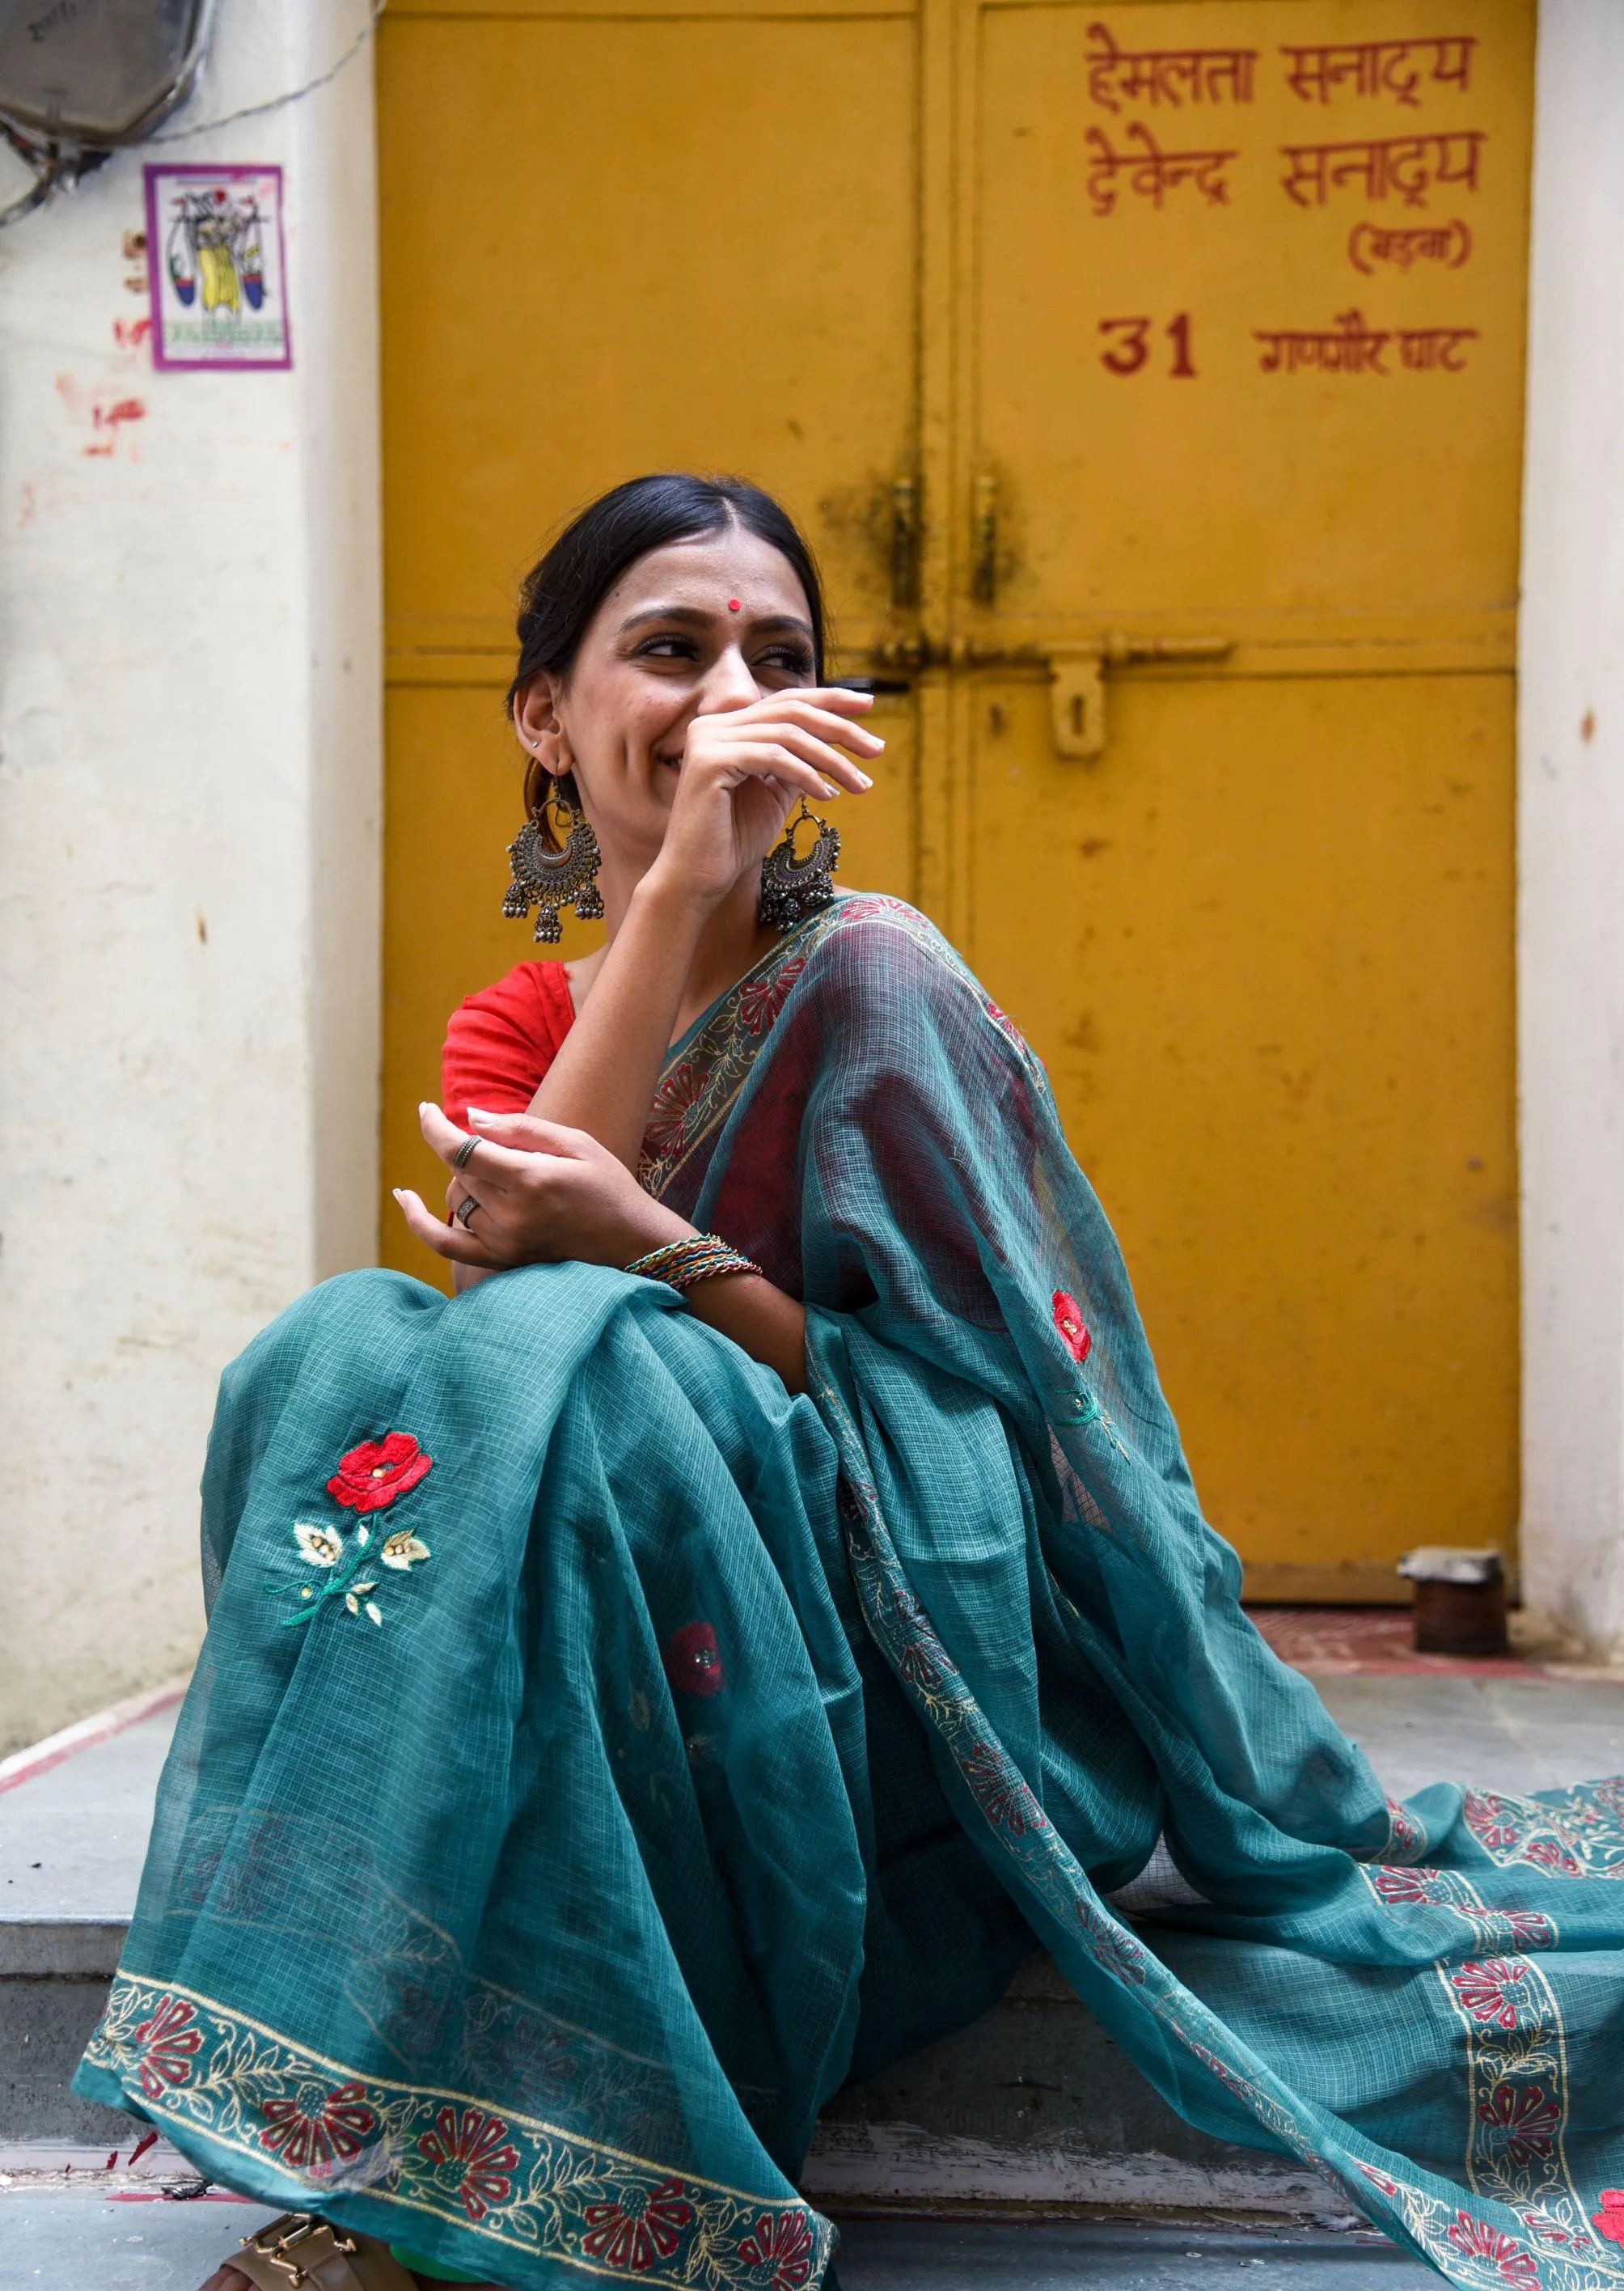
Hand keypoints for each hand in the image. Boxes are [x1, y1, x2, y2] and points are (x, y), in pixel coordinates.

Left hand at [393, 1104, 691, 1272]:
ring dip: (464, 1180)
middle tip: (501, 1147)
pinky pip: (445, 1244)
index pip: (461, 1150)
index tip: (423, 1110)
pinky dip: (420, 1223)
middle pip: (459, 1173)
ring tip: (498, 1173)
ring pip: (454, 1201)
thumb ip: (520, 1127)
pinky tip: (405, 1200)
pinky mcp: (502, 1261)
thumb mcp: (575, 1142)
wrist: (632, 1244)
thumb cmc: (609, 1185)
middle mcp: (512, 1216)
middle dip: (468, 1152)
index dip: (435, 1127)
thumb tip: (469, 1118)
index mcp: (531, 1179)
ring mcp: (504, 1243)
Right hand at [647, 687, 880, 912]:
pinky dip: (807, 775)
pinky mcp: (709, 761)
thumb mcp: (776, 793)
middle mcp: (713, 724)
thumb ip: (798, 763)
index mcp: (727, 727)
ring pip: (788, 734)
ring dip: (832, 760)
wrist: (698, 879)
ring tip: (859, 785)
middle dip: (841, 727)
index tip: (869, 706)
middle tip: (877, 749)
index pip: (785, 701)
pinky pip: (773, 757)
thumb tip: (836, 744)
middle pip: (791, 710)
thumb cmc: (734, 841)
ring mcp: (708, 739)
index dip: (830, 699)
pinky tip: (827, 796)